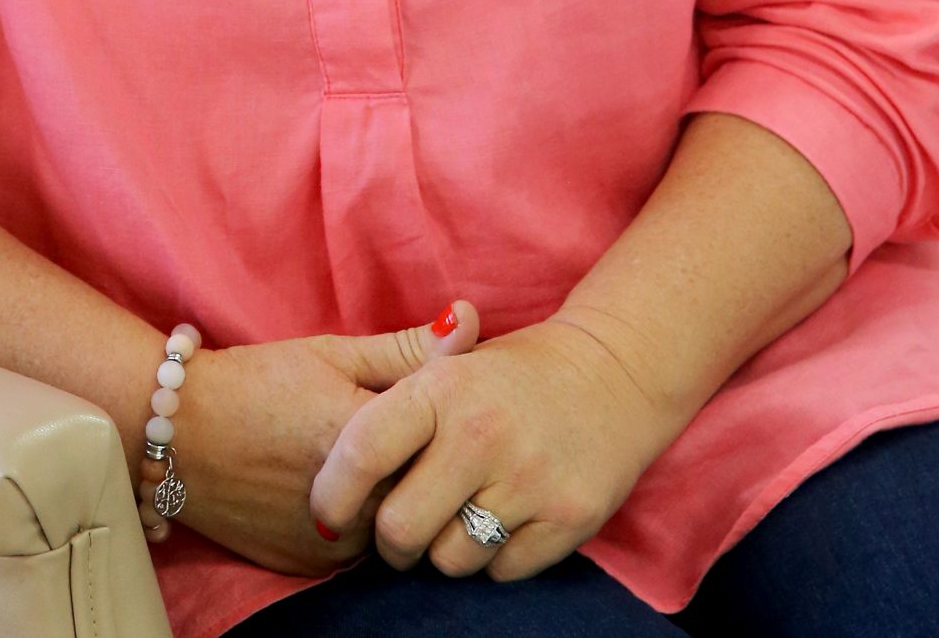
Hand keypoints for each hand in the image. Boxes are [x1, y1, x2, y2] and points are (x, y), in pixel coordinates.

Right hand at [173, 304, 478, 576]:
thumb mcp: (330, 352)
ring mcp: (331, 542)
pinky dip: (354, 524)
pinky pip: (354, 551)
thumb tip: (470, 321)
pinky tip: (330, 488)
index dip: (439, 429)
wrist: (177, 433)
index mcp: (366, 440)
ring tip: (358, 462)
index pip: (442, 446)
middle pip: (419, 492)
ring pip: (388, 527)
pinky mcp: (308, 566)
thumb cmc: (255, 381)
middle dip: (417, 468)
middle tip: (395, 439)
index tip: (426, 414)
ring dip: (386, 500)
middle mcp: (354, 501)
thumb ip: (406, 348)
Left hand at [310, 315, 675, 584]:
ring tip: (458, 514)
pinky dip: (493, 557)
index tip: (324, 512)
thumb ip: (391, 402)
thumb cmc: (510, 376)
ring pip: (449, 559)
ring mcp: (528, 479)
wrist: (614, 373)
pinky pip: (501, 572)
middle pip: (401, 528)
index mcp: (443, 388)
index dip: (333, 492)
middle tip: (396, 532)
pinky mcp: (568, 518)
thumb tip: (327, 455)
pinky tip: (504, 517)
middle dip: (390, 542)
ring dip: (444, 549)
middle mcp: (482, 433)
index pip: (365, 451)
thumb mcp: (450, 366)